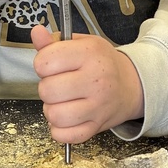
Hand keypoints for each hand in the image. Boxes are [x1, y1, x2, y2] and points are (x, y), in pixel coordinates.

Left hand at [31, 25, 143, 141]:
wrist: (131, 85)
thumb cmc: (101, 62)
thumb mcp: (81, 44)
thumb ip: (53, 42)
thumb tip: (36, 32)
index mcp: (90, 54)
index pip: (45, 62)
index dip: (42, 63)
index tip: (51, 64)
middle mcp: (96, 80)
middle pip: (47, 90)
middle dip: (46, 87)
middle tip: (58, 83)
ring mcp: (98, 106)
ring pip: (54, 115)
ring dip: (51, 109)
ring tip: (61, 101)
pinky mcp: (97, 127)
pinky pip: (65, 136)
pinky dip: (59, 129)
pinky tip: (66, 117)